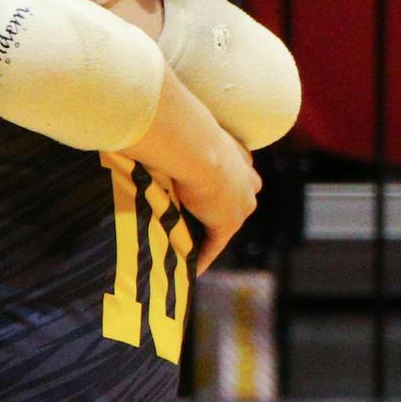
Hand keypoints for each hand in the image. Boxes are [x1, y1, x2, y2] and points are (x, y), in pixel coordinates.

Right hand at [174, 134, 260, 274]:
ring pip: (225, 222)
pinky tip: (190, 269)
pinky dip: (203, 257)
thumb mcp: (185, 132)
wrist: (194, 145)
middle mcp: (248, 180)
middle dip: (221, 211)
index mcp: (241, 155)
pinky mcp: (229, 221)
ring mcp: (242, 203)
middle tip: (196, 222)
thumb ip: (178, 138)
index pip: (235, 175)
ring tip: (191, 246)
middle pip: (236, 201)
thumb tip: (152, 132)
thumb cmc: (182, 133)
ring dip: (210, 234)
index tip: (205, 194)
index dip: (221, 185)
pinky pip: (216, 244)